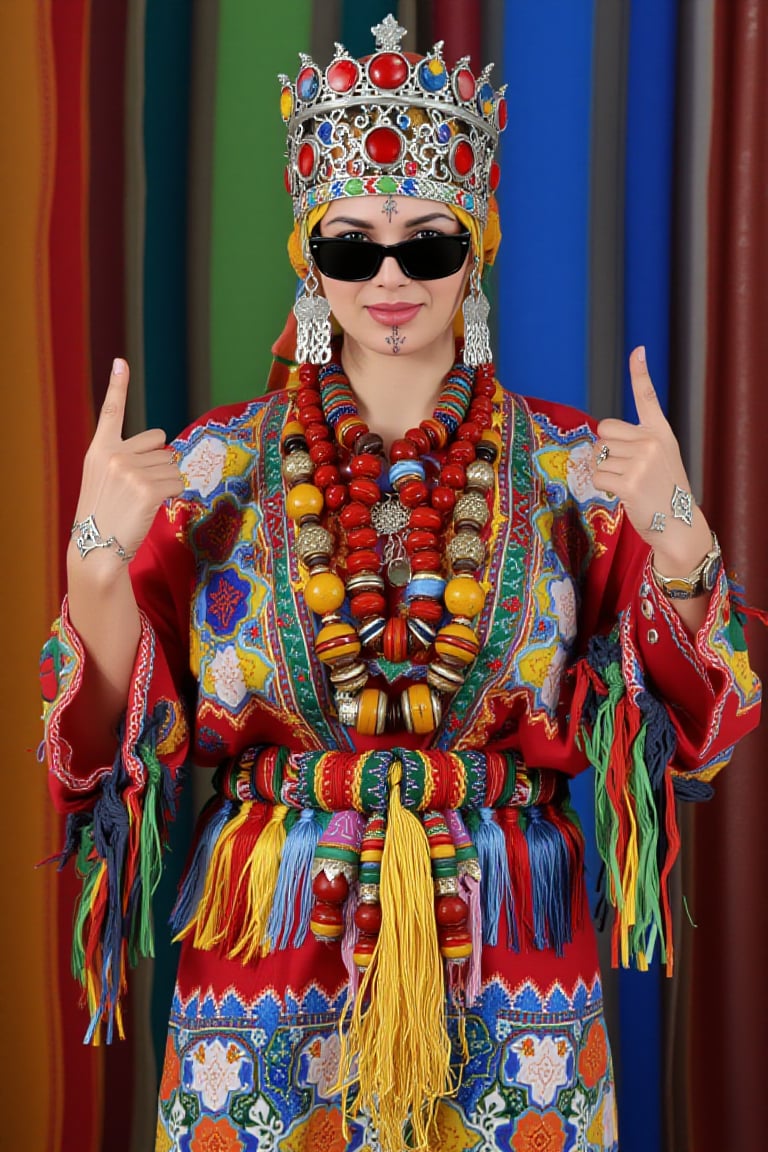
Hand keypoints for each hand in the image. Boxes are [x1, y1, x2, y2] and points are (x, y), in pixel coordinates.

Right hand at [70, 359, 184, 570]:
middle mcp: (115, 455)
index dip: (117, 386)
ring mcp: (131, 471)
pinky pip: (178, 482)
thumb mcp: (103, 479)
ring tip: (143, 501)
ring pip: (172, 466)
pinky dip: (174, 494)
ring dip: (167, 482)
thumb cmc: (105, 515)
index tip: (121, 362)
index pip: (111, 412)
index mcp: (100, 450)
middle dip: (160, 463)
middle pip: (160, 444)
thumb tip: (167, 448)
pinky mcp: (148, 489)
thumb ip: (126, 458)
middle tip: (141, 487)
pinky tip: (154, 506)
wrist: (97, 548)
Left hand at [591, 347, 711, 575]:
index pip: (647, 397)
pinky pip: (596, 476)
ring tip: (629, 485)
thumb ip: (634, 444)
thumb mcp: (658, 459)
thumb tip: (598, 441)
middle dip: (606, 451)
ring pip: (597, 457)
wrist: (679, 524)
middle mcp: (651, 441)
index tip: (638, 349)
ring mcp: (640, 460)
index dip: (640, 373)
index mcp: (660, 433)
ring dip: (605, 473)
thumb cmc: (663, 493)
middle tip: (626, 471)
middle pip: (603, 432)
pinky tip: (623, 494)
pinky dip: (602, 488)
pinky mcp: (628, 481)